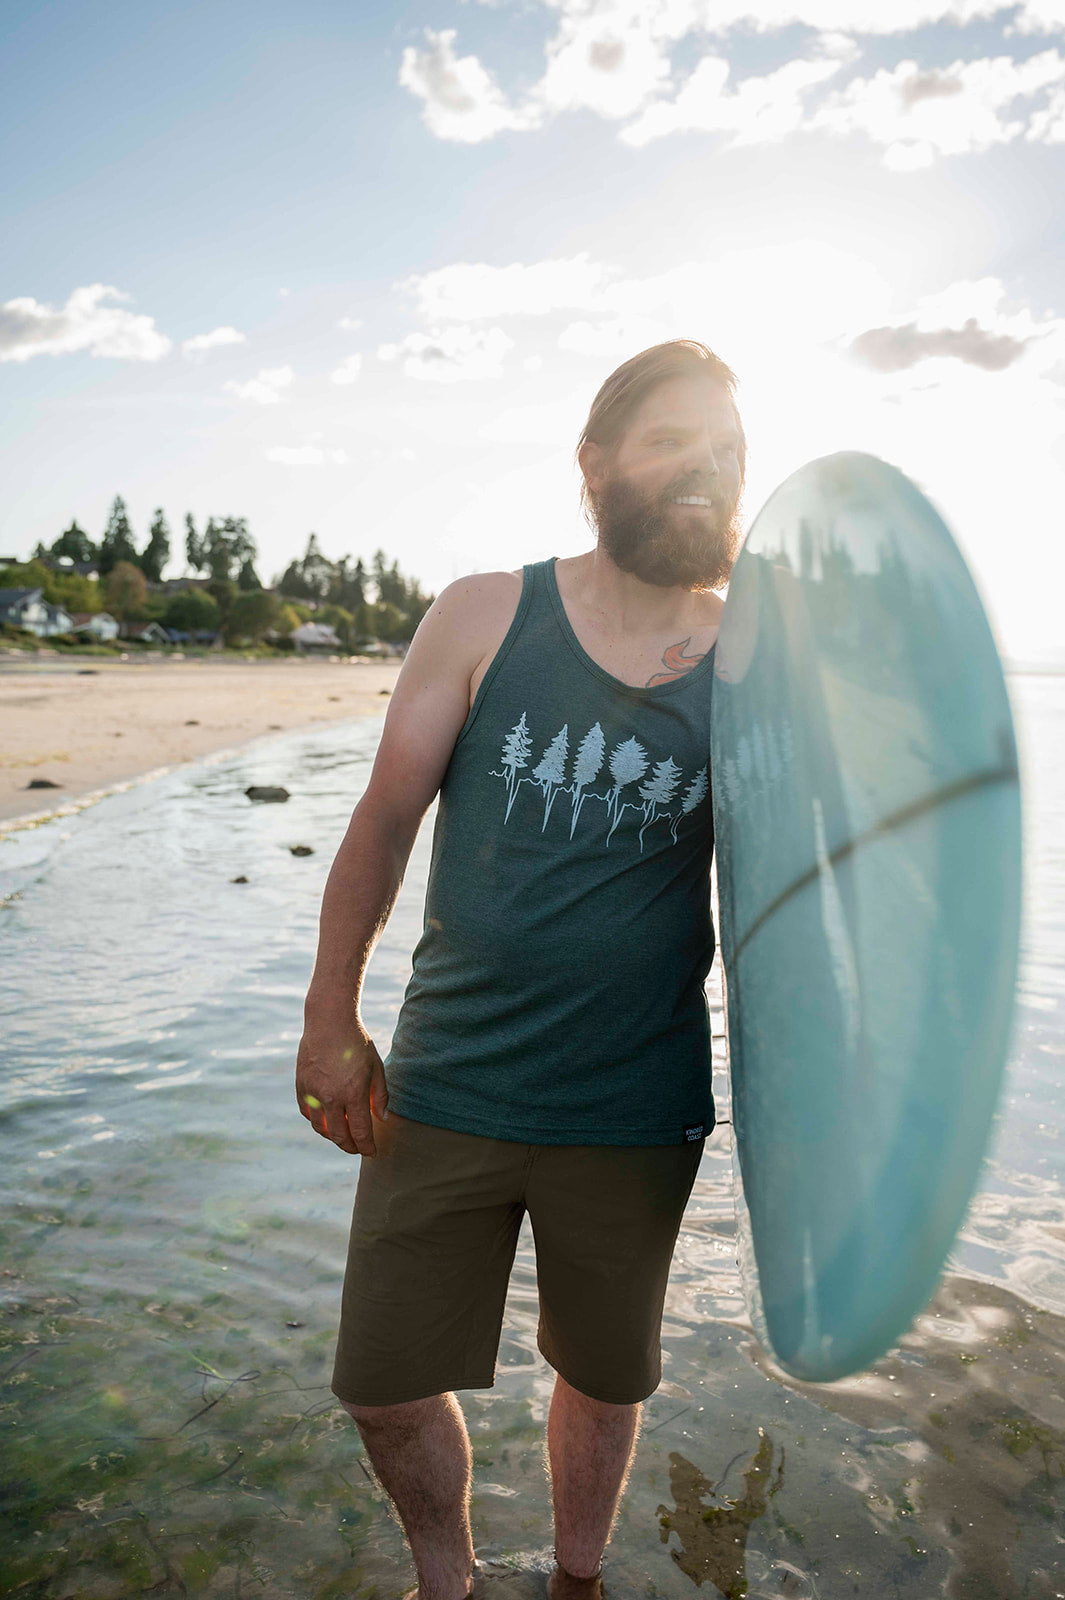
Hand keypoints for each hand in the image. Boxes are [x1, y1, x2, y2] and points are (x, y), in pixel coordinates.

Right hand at [295, 1007, 388, 1156]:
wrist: (329, 1021)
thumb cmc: (357, 1042)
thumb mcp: (376, 1067)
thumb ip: (380, 1096)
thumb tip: (381, 1119)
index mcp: (353, 1093)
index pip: (360, 1132)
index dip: (367, 1147)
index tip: (371, 1152)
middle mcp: (331, 1097)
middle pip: (339, 1136)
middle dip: (350, 1147)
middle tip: (357, 1149)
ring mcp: (313, 1092)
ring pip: (320, 1128)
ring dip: (332, 1137)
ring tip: (342, 1136)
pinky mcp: (301, 1086)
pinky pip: (307, 1113)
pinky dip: (317, 1121)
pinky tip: (326, 1120)